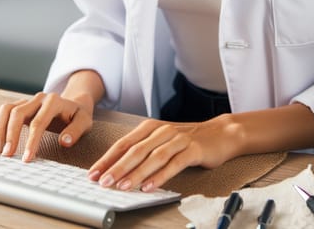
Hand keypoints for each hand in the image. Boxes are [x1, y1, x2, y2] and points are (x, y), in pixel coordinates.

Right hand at [0, 91, 92, 161]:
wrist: (74, 103)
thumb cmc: (78, 115)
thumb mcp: (85, 121)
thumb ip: (76, 130)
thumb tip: (65, 141)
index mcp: (54, 101)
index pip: (39, 121)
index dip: (31, 140)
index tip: (26, 158)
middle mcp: (38, 98)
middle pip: (18, 114)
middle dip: (11, 135)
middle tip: (7, 156)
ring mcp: (27, 100)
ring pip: (6, 110)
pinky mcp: (18, 105)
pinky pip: (0, 110)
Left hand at [87, 114, 239, 191]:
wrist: (220, 133)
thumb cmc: (187, 140)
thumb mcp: (162, 141)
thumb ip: (142, 152)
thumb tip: (117, 170)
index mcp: (151, 127)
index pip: (124, 143)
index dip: (107, 159)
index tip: (93, 174)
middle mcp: (162, 130)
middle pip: (135, 150)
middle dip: (117, 167)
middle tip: (103, 182)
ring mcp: (178, 139)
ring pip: (153, 157)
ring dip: (136, 173)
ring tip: (123, 187)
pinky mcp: (193, 149)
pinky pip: (174, 163)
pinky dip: (160, 176)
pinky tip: (150, 186)